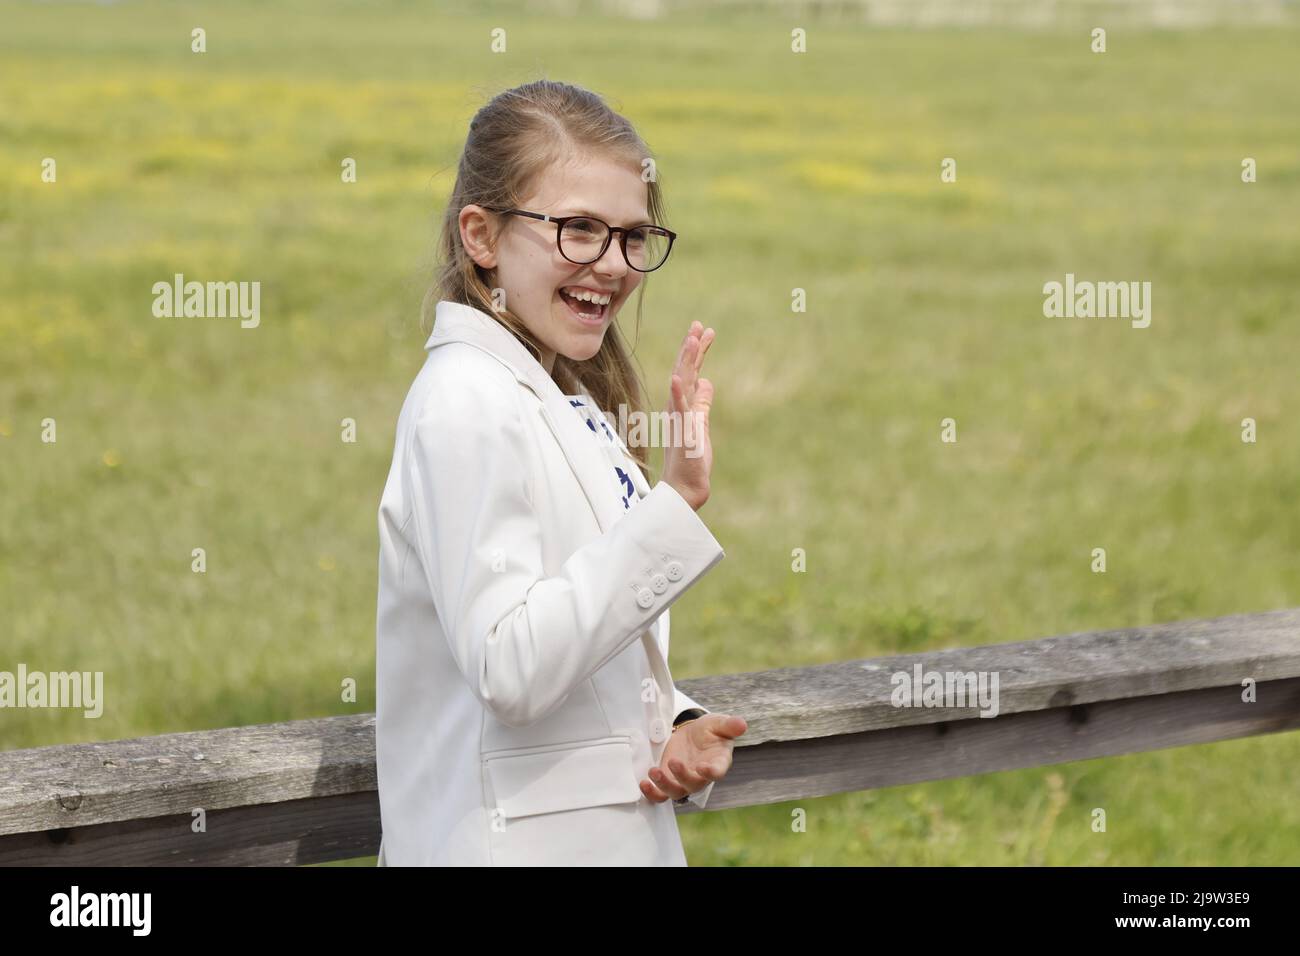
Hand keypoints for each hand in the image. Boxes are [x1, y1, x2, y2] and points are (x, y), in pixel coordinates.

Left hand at [639, 713, 746, 802]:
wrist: (692, 735)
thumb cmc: (710, 731)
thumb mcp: (719, 724)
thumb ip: (729, 725)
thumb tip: (742, 724)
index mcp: (717, 763)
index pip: (717, 772)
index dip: (711, 772)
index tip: (704, 768)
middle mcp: (701, 776)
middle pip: (693, 785)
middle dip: (682, 776)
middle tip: (673, 761)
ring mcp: (683, 781)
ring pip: (675, 792)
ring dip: (664, 785)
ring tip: (654, 771)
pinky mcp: (668, 780)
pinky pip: (660, 794)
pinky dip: (652, 793)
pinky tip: (644, 782)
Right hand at [661, 321, 715, 511]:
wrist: (685, 486)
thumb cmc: (691, 457)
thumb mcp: (700, 424)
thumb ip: (702, 403)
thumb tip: (706, 381)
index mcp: (682, 405)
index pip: (689, 372)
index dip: (696, 351)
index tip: (703, 330)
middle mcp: (677, 408)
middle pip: (683, 371)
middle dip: (691, 348)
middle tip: (698, 325)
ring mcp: (678, 418)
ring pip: (680, 384)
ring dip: (685, 361)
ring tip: (691, 340)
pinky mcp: (682, 432)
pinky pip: (679, 410)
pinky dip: (678, 392)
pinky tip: (678, 378)